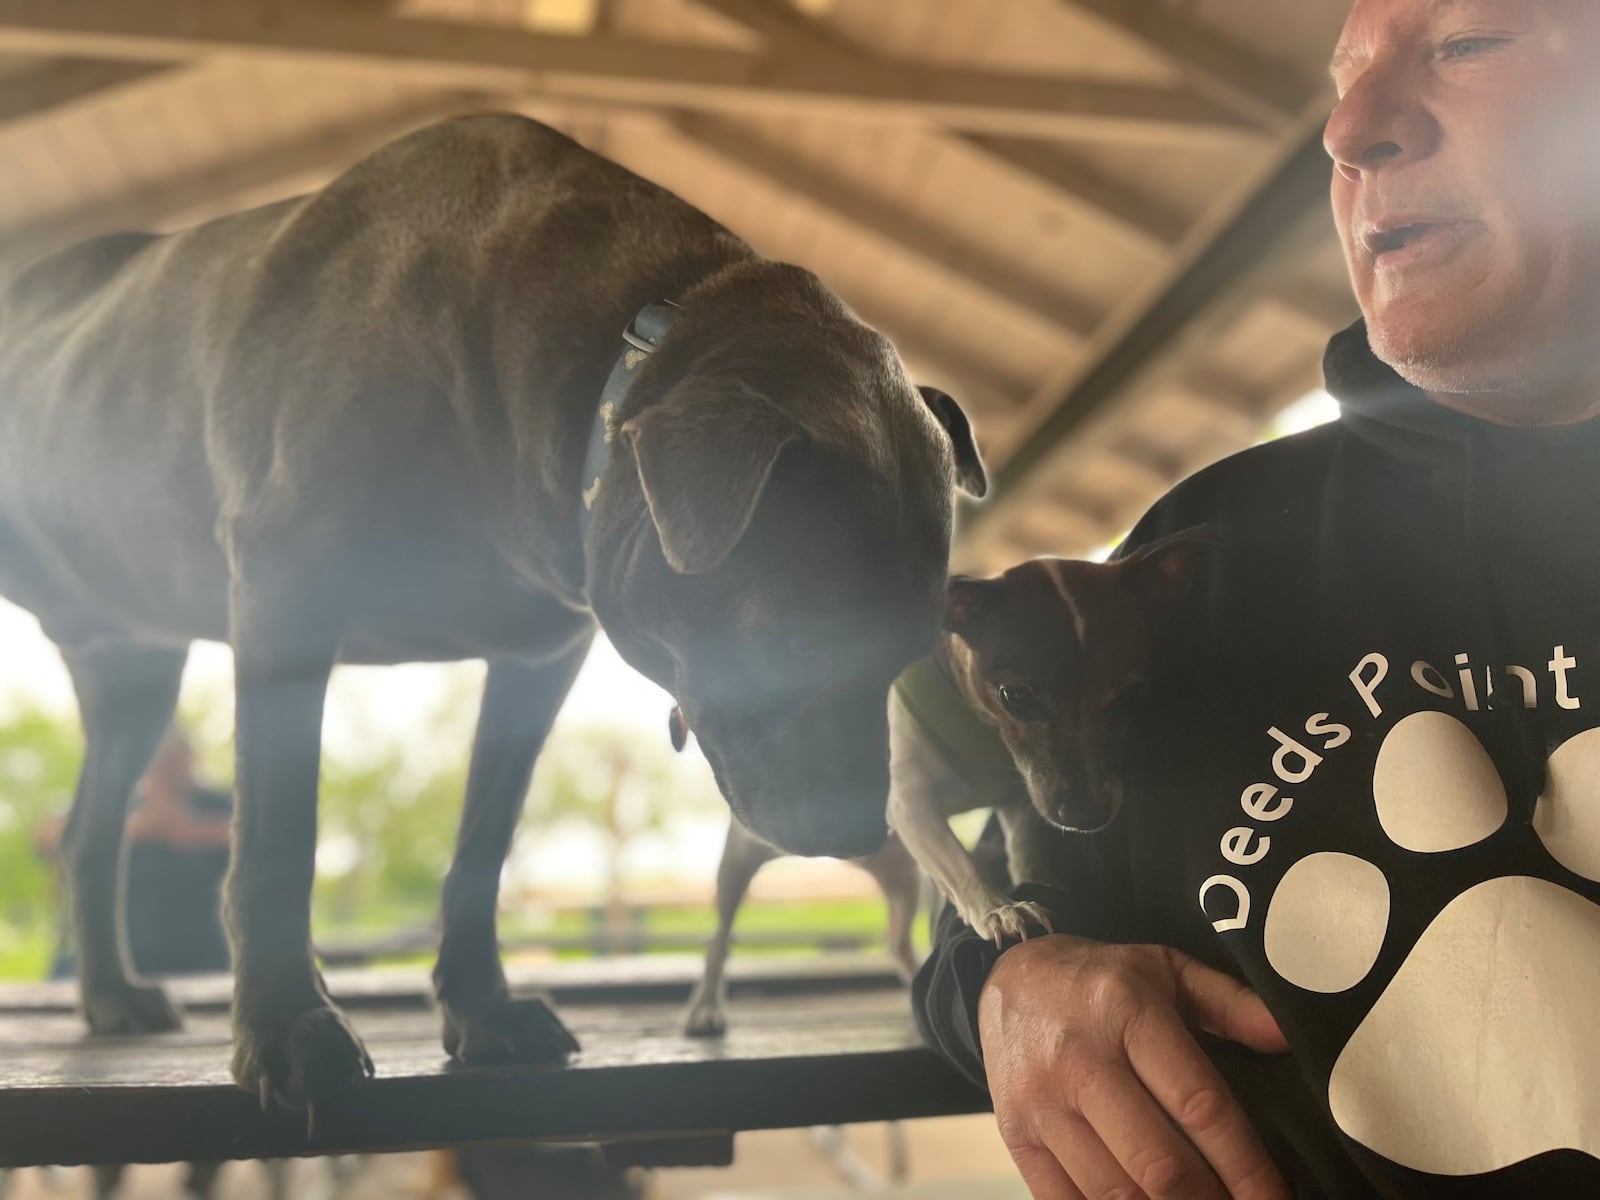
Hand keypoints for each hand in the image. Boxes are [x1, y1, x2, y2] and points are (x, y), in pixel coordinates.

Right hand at [978, 934, 1289, 1199]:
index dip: (1245, 1164)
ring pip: (1113, 1193)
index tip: (1273, 1198)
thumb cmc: (1102, 980)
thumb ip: (1231, 1003)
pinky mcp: (1014, 1134)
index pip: (1199, 1104)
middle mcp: (1080, 1058)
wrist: (1010, 977)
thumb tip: (1288, 1037)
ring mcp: (1040, 1101)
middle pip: (1158, 1163)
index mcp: (1127, 1011)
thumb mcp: (1167, 969)